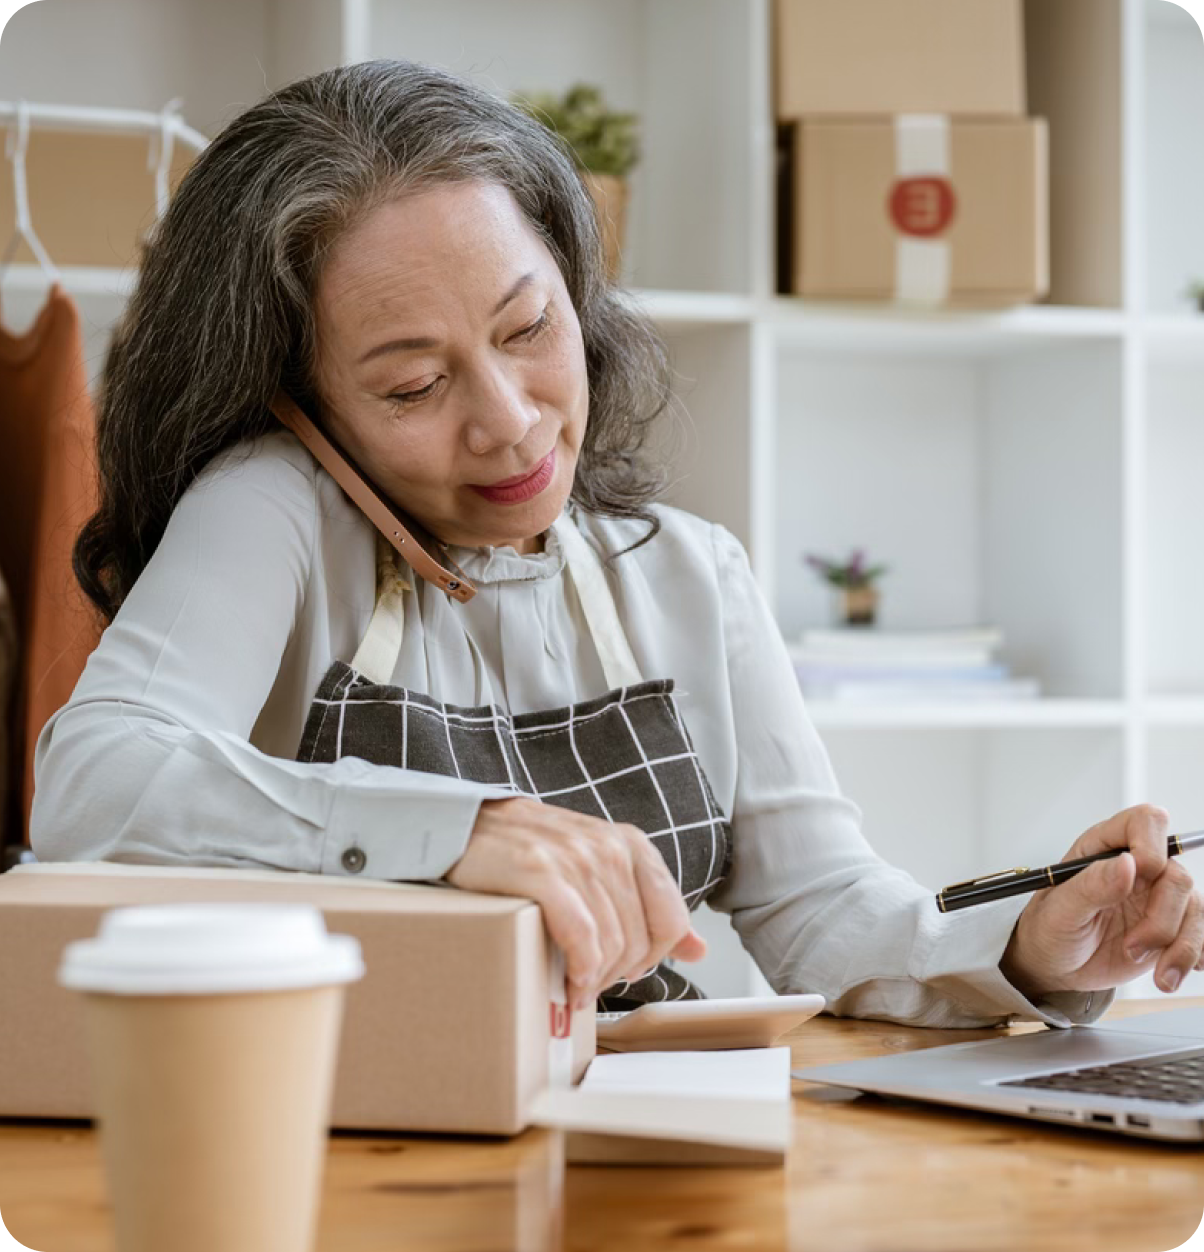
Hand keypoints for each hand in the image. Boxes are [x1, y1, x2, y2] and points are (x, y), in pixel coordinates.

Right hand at [445, 796, 706, 1009]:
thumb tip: (698, 950)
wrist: (466, 825)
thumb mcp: (600, 866)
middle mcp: (609, 847)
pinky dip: (578, 971)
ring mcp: (575, 858)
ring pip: (611, 943)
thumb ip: (650, 904)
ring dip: (596, 980)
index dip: (653, 956)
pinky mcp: (540, 873)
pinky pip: (580, 937)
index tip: (627, 969)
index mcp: (630, 843)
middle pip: (640, 939)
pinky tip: (568, 984)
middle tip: (593, 985)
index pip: (671, 918)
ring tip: (576, 990)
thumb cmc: (532, 851)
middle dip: (620, 974)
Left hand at [1000, 804, 1203, 999]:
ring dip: (1180, 946)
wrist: (1055, 966)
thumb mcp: (1060, 910)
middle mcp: (1137, 869)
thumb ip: (1091, 886)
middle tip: (1132, 947)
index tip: (1138, 879)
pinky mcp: (1171, 927)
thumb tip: (1127, 863)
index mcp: (1104, 848)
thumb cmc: (1049, 929)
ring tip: (1154, 972)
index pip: (1145, 823)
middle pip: (1176, 875)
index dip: (1151, 847)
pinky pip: (1200, 934)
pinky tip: (1174, 972)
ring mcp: (1156, 897)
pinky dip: (1193, 956)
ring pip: (1195, 907)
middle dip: (1161, 919)